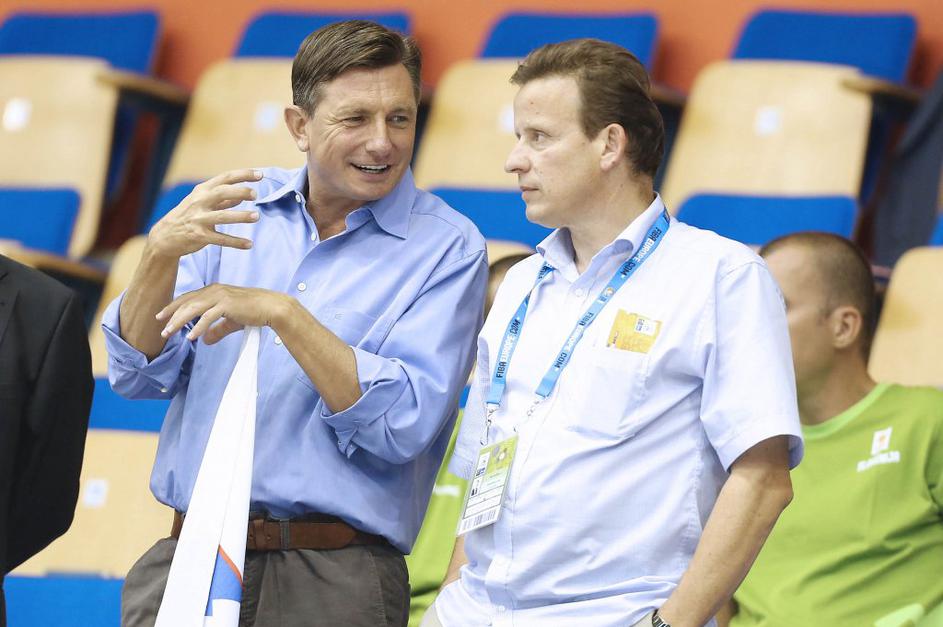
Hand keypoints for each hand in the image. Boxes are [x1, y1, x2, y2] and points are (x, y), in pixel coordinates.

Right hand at [148, 169, 262, 258]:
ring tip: (256, 216)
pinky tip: (249, 244)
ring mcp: (198, 219)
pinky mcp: (199, 236)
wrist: (165, 236)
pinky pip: (220, 239)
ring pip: (222, 216)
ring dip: (241, 216)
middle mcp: (199, 202)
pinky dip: (236, 242)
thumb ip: (222, 201)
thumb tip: (241, 197)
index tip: (260, 174)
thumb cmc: (188, 216)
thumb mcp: (202, 203)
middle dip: (240, 191)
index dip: (243, 175)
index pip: (225, 178)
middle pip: (221, 192)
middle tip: (255, 194)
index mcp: (202, 190)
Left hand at [156, 284, 291, 344]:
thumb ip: (217, 330)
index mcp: (214, 290)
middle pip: (186, 302)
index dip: (174, 307)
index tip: (162, 317)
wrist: (271, 307)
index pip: (188, 298)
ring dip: (179, 322)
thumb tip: (205, 341)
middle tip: (160, 327)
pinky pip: (207, 317)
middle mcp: (214, 290)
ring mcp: (220, 296)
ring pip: (193, 309)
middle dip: (171, 315)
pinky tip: (190, 336)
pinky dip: (198, 327)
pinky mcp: (226, 305)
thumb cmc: (253, 312)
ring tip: (169, 333)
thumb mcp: (231, 322)